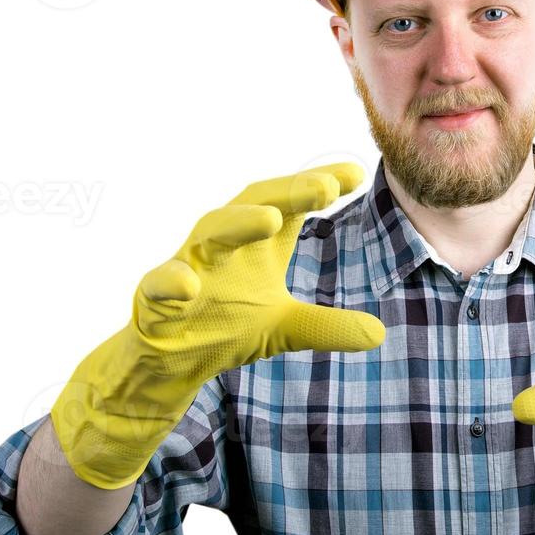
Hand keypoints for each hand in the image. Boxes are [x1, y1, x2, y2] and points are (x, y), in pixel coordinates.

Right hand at [51, 162, 385, 489]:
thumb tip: (379, 333)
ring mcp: (190, 265)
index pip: (292, 205)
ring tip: (271, 219)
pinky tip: (188, 284)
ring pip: (211, 230)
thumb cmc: (225, 324)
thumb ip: (328, 326)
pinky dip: (172, 280)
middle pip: (258, 204)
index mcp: (258, 245)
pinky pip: (160, 283)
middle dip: (291, 192)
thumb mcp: (285, 328)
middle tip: (327, 187)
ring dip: (239, 221)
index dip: (320, 186)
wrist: (170, 361)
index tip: (357, 174)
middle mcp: (226, 244)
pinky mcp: (156, 297)